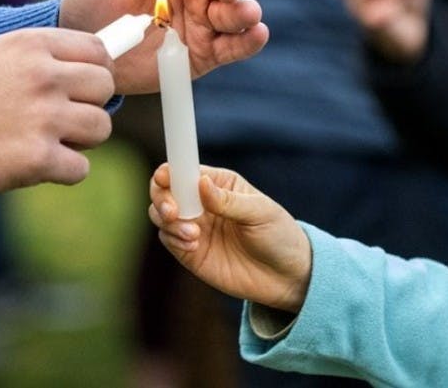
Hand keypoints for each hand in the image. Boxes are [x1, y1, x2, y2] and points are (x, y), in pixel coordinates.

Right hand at [0, 28, 113, 194]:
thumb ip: (35, 54)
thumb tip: (81, 61)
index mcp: (31, 45)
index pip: (96, 50)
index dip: (96, 69)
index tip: (85, 85)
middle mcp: (44, 77)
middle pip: (104, 86)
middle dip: (90, 103)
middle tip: (66, 116)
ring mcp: (44, 118)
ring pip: (101, 127)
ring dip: (82, 139)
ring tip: (52, 141)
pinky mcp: (39, 158)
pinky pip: (81, 168)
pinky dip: (63, 171)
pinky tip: (38, 165)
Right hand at [149, 164, 310, 312]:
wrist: (286, 276)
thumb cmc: (279, 235)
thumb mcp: (260, 212)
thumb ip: (228, 201)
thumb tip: (201, 183)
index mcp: (218, 183)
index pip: (185, 170)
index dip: (170, 171)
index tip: (165, 178)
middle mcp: (200, 203)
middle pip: (164, 190)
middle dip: (162, 198)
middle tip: (173, 212)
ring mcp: (193, 227)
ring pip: (160, 215)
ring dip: (168, 222)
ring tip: (192, 234)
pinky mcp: (189, 252)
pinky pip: (168, 240)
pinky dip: (173, 240)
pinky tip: (193, 245)